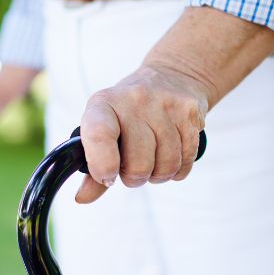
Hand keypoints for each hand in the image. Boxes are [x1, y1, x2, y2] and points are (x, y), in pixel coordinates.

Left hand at [75, 6, 273, 203]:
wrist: (172, 77)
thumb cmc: (128, 113)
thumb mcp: (103, 129)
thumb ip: (92, 168)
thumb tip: (82, 197)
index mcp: (103, 103)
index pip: (99, 134)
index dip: (103, 164)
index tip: (107, 178)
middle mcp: (134, 100)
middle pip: (138, 164)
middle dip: (135, 177)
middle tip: (133, 166)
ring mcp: (165, 104)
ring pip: (166, 165)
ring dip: (158, 174)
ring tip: (152, 159)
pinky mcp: (191, 111)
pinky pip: (186, 160)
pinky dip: (177, 169)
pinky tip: (170, 154)